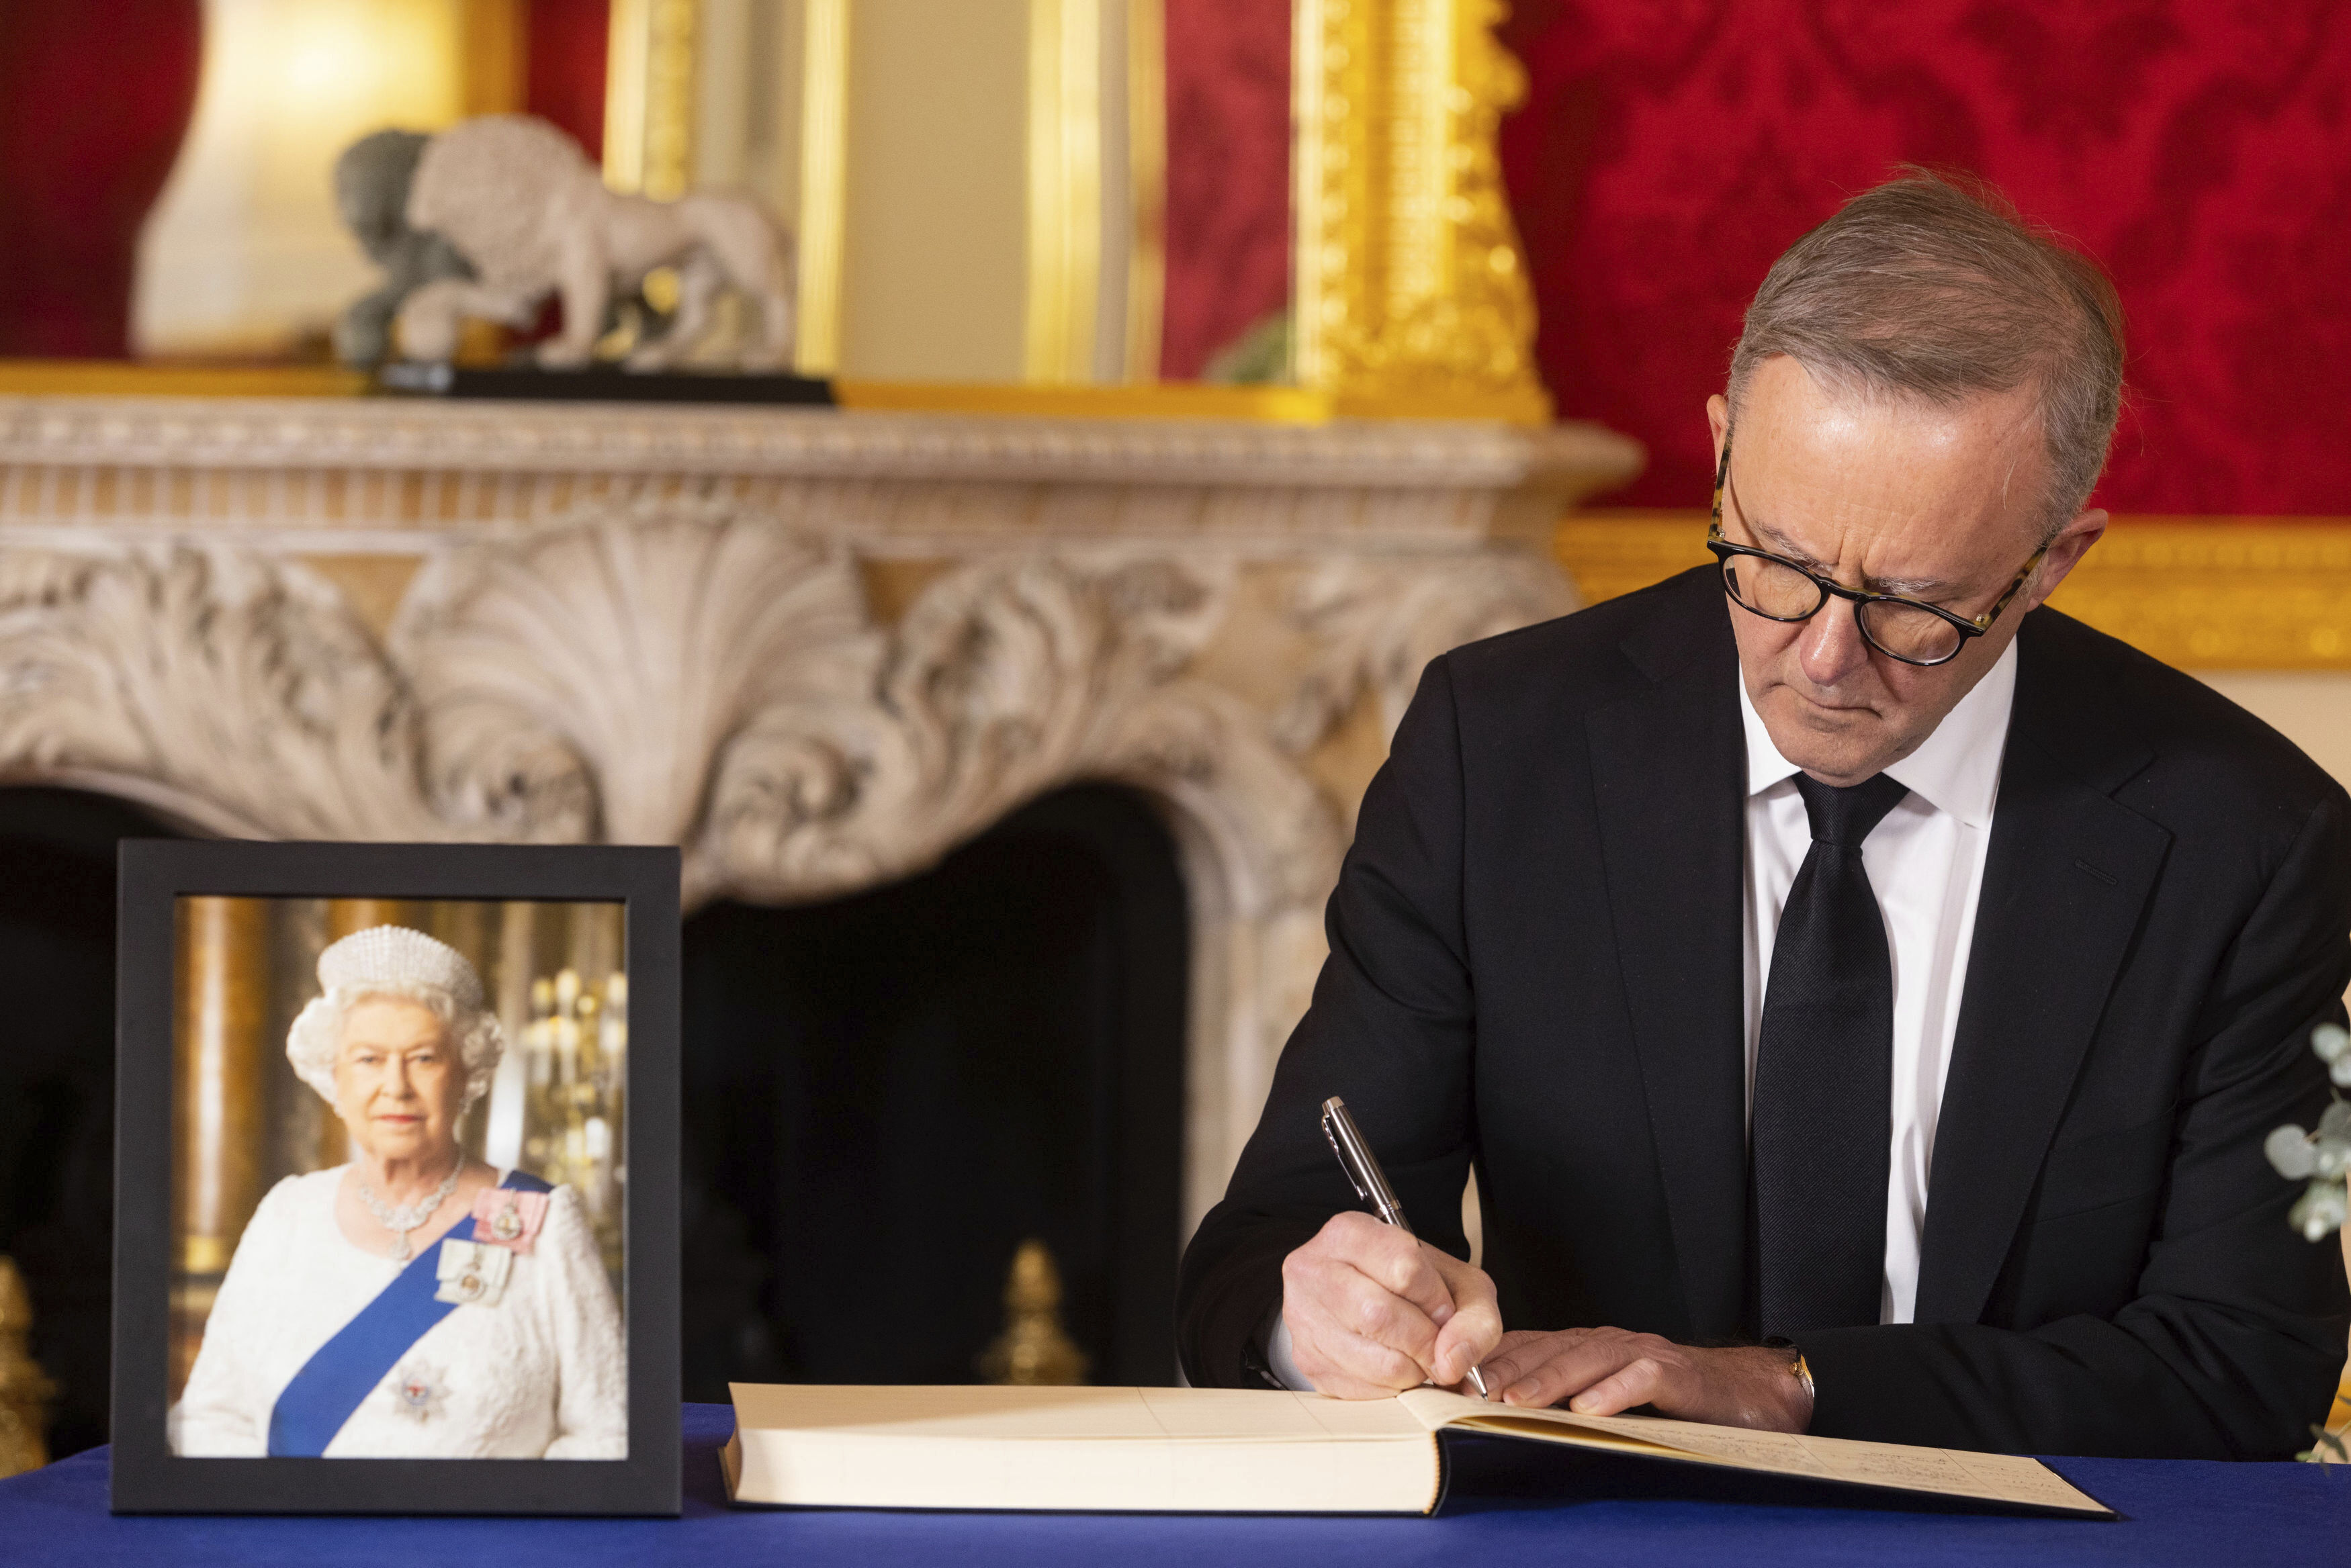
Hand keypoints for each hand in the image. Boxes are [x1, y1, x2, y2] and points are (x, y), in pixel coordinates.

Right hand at [1279, 1211, 1502, 1398]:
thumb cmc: (1410, 1285)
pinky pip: (1362, 1390)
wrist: (1358, 1295)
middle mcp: (1314, 1270)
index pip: (1404, 1268)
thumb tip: (1452, 1363)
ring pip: (1375, 1360)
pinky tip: (1394, 1366)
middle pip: (1381, 1315)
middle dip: (1425, 1342)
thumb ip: (1475, 1318)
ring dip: (1412, 1369)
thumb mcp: (1455, 1282)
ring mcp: (1304, 1318)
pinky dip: (1391, 1387)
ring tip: (1417, 1357)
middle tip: (1438, 1349)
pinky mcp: (1306, 1360)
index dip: (1437, 1299)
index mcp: (1349, 1233)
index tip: (1445, 1311)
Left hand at [1479, 1328, 1812, 1431]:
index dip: (1492, 1361)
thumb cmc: (1673, 1403)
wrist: (1750, 1396)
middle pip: (1551, 1349)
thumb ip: (1564, 1401)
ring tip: (1515, 1400)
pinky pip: (1643, 1378)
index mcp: (1590, 1347)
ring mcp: (1645, 1354)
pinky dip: (1615, 1392)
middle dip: (1507, 1369)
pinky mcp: (1679, 1374)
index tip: (1453, 1380)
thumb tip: (1500, 1416)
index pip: (1531, 1346)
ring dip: (1549, 1379)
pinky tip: (1590, 1409)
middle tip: (1469, 1391)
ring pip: (1589, 1359)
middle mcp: (1612, 1344)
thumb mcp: (1610, 1400)